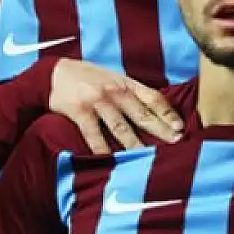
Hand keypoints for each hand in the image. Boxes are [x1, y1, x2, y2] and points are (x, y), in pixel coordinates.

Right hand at [48, 59, 182, 152]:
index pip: (153, 98)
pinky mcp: (80, 111)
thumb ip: (130, 92)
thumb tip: (154, 110)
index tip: (180, 127)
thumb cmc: (87, 77)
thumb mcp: (112, 78)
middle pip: (142, 115)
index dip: (168, 113)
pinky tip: (111, 161)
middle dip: (160, 131)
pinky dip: (103, 149)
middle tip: (175, 144)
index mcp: (125, 83)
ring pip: (121, 128)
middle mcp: (114, 91)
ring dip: (136, 145)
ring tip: (148, 159)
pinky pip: (94, 135)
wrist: (53, 73)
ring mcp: (97, 101)